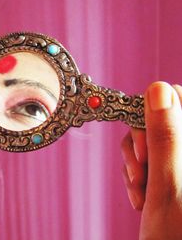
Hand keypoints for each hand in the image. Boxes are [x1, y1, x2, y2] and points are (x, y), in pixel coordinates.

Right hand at [121, 82, 181, 239]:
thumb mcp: (167, 185)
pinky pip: (148, 158)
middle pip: (161, 120)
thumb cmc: (175, 236)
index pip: (181, 99)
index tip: (142, 135)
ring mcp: (179, 162)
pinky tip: (141, 195)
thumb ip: (165, 135)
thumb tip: (159, 89)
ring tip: (141, 191)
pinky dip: (137, 174)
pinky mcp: (171, 171)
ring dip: (137, 164)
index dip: (155, 110)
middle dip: (141, 144)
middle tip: (141, 170)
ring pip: (150, 140)